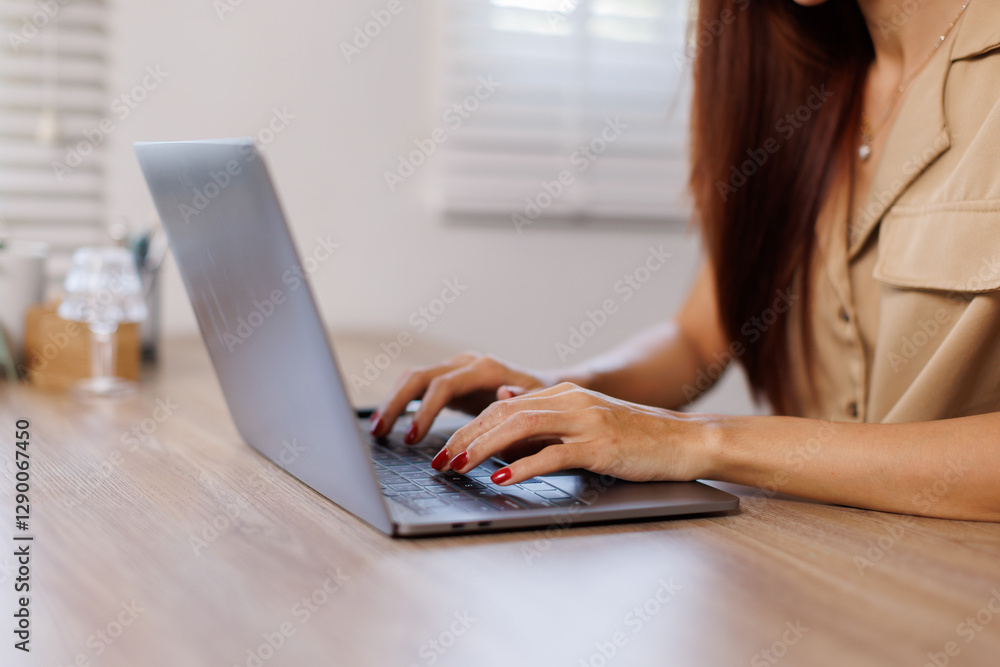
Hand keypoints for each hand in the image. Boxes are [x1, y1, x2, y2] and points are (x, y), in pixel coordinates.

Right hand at [370, 352, 552, 443]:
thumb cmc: (544, 402)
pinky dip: (402, 401)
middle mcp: (468, 363)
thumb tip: (504, 396)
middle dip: (398, 404)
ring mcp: (457, 368)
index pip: (445, 385)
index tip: (414, 438)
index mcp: (486, 368)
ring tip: (378, 430)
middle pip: (421, 376)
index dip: (426, 411)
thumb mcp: (539, 406)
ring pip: (415, 378)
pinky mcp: (451, 379)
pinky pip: (419, 385)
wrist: (547, 388)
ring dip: (394, 402)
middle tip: (382, 433)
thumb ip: (521, 403)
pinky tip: (389, 422)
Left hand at [430, 382, 717, 484]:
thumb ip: (545, 414)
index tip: (445, 450)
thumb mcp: (584, 419)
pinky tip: (501, 477)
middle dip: (465, 438)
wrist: (683, 439)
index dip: (469, 428)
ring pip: (519, 427)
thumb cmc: (634, 437)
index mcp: (563, 394)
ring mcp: (584, 421)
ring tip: (458, 467)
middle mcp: (569, 401)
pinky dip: (522, 466)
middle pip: (502, 414)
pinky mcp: (599, 446)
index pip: (502, 406)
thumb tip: (501, 404)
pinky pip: (552, 454)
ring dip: (482, 449)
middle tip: (440, 461)